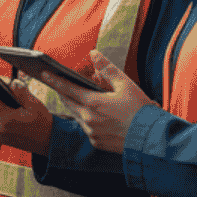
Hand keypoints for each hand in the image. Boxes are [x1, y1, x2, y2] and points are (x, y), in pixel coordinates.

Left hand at [37, 50, 154, 153]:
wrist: (152, 139)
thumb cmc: (141, 110)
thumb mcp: (126, 85)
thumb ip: (107, 69)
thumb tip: (94, 54)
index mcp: (93, 103)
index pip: (67, 88)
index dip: (55, 80)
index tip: (44, 73)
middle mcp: (88, 119)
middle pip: (68, 102)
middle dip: (62, 92)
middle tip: (57, 83)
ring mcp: (91, 132)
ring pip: (76, 115)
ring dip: (74, 105)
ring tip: (73, 96)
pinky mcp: (96, 143)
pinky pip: (86, 128)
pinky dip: (85, 119)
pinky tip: (92, 114)